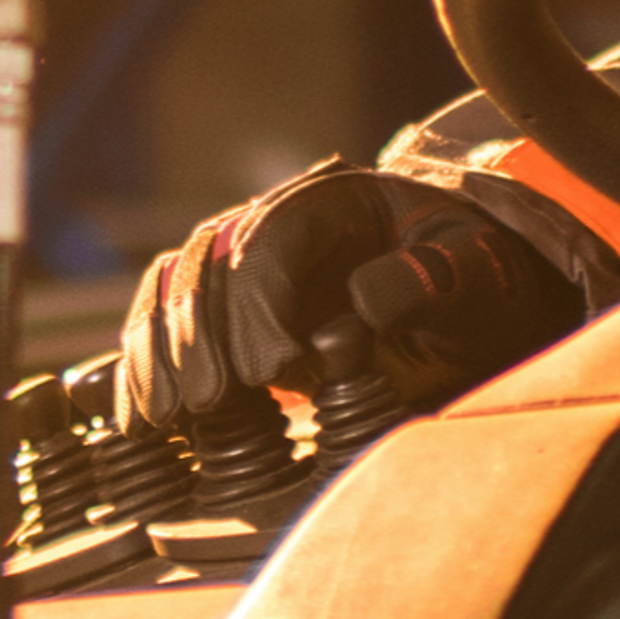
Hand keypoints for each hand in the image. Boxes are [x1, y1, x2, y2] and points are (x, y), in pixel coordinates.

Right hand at [117, 163, 583, 434]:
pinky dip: (144, 366)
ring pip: (172, 288)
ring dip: (159, 354)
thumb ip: (437, 277)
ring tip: (166, 419)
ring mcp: (242, 261)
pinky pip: (163, 322)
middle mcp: (272, 219)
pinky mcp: (225, 306)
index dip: (259, 307)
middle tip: (207, 404)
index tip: (275, 375)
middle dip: (197, 336)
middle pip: (207, 262)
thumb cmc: (474, 281)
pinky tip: (140, 418)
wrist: (467, 297)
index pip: (270, 240)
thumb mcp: (479, 272)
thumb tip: (367, 299)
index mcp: (331, 199)